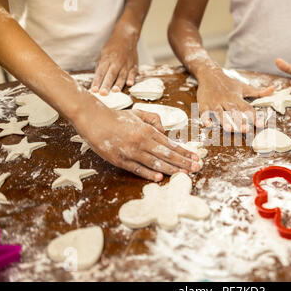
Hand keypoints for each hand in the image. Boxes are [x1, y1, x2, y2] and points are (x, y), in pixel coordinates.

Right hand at [73, 103, 200, 181]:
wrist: (94, 119)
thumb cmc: (117, 117)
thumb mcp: (138, 113)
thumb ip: (154, 120)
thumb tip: (165, 132)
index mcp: (147, 130)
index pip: (170, 144)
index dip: (184, 152)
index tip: (195, 157)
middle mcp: (142, 141)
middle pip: (167, 154)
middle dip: (183, 162)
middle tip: (196, 168)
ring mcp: (131, 151)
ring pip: (155, 162)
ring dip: (171, 169)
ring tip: (184, 174)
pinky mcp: (120, 160)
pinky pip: (136, 168)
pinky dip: (148, 173)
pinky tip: (159, 177)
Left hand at [90, 31, 138, 95]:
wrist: (126, 38)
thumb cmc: (112, 48)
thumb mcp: (102, 54)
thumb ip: (100, 67)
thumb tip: (97, 79)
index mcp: (106, 59)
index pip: (100, 73)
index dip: (97, 82)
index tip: (94, 90)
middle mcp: (116, 62)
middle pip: (110, 75)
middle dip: (106, 85)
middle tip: (103, 93)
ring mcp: (126, 64)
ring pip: (122, 75)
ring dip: (118, 84)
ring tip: (115, 91)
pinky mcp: (134, 65)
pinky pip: (133, 73)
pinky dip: (131, 78)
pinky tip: (130, 84)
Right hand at [196, 68, 273, 132]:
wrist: (210, 74)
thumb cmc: (228, 83)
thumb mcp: (244, 86)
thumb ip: (258, 92)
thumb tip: (273, 90)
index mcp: (236, 97)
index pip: (247, 107)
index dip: (253, 116)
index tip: (260, 125)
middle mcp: (226, 100)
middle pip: (233, 111)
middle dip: (239, 121)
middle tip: (245, 130)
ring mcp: (215, 102)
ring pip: (219, 112)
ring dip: (224, 121)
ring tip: (229, 129)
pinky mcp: (204, 103)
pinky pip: (204, 111)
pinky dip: (205, 118)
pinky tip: (208, 125)